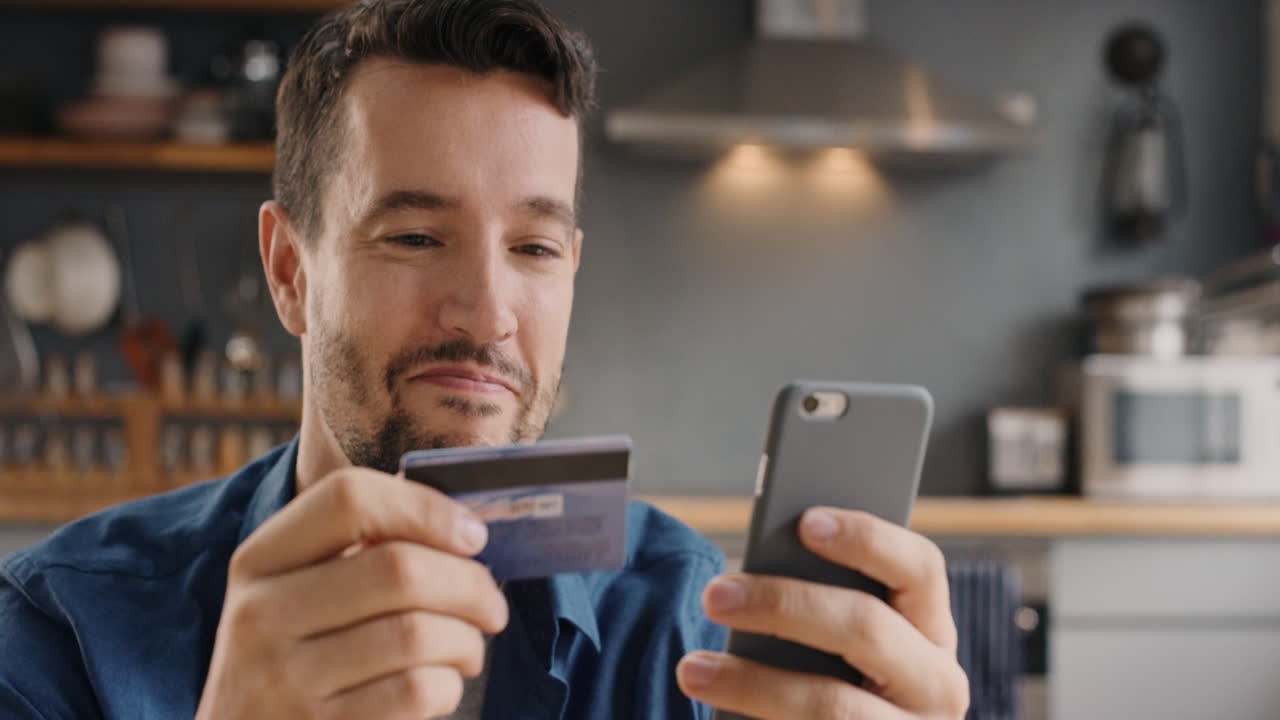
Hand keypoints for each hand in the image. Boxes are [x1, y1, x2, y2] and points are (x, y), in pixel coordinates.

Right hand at [195, 468, 508, 719]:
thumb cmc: (297, 657)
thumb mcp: (297, 594)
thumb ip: (356, 546)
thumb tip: (461, 526)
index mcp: (259, 560)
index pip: (348, 498)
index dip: (426, 508)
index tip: (473, 536)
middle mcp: (260, 614)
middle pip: (398, 569)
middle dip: (470, 585)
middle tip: (491, 605)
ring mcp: (282, 679)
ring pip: (416, 634)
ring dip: (467, 640)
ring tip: (470, 649)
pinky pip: (414, 691)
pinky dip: (447, 686)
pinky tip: (441, 685)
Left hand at [677, 508, 968, 718]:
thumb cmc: (837, 682)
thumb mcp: (844, 644)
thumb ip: (820, 606)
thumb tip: (757, 578)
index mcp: (933, 632)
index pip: (920, 568)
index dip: (868, 539)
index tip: (806, 522)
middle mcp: (938, 685)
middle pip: (866, 627)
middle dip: (783, 604)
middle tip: (714, 595)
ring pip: (832, 704)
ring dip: (752, 683)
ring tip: (692, 669)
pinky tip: (716, 712)